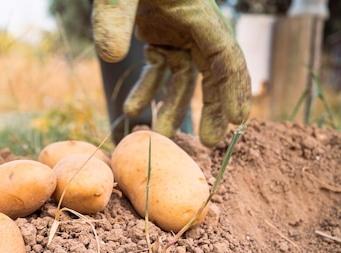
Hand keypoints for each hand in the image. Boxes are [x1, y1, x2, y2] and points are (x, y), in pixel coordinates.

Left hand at [92, 0, 250, 146]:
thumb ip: (113, 18)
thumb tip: (109, 58)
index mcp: (198, 14)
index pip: (225, 56)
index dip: (234, 89)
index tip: (238, 121)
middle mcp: (193, 26)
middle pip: (212, 72)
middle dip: (213, 107)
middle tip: (210, 142)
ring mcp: (176, 32)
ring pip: (183, 77)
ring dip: (172, 106)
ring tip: (158, 136)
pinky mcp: (157, 36)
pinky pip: (158, 70)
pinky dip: (147, 91)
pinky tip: (131, 111)